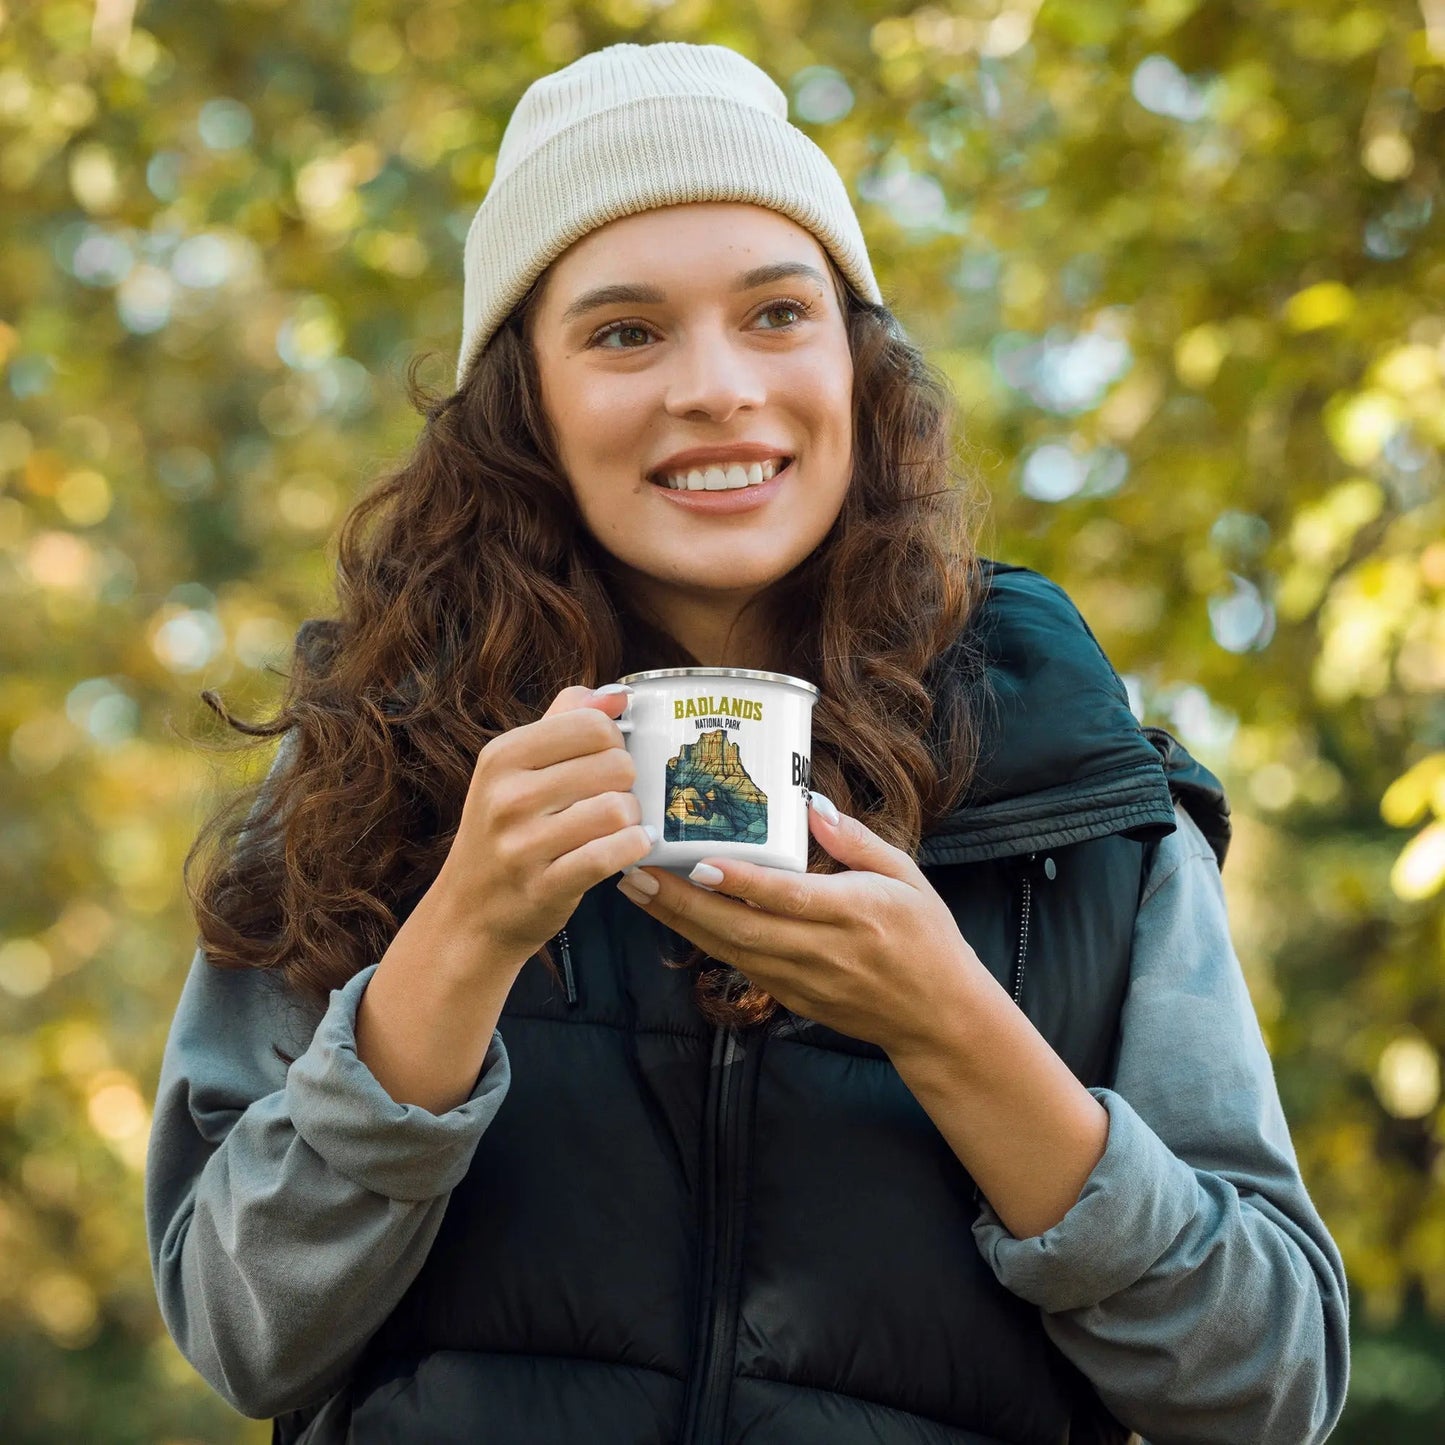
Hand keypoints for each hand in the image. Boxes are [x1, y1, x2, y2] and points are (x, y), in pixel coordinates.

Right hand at [432, 684, 653, 971]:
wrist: (470, 914)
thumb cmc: (504, 833)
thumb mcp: (514, 770)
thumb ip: (564, 721)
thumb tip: (617, 693)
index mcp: (502, 756)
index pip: (591, 724)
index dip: (614, 741)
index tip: (606, 760)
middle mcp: (507, 797)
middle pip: (614, 764)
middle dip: (627, 782)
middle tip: (614, 797)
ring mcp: (523, 845)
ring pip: (618, 808)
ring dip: (632, 818)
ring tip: (620, 825)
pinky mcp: (545, 886)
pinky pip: (612, 854)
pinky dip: (633, 848)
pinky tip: (630, 847)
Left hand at [615, 795, 981, 1055]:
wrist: (938, 1019)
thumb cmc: (927, 938)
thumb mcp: (907, 876)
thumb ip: (856, 839)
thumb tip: (809, 804)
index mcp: (854, 913)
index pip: (787, 897)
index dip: (740, 881)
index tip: (697, 861)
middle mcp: (822, 951)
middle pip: (740, 928)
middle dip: (681, 902)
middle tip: (636, 871)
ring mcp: (802, 981)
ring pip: (729, 950)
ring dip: (679, 921)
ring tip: (637, 888)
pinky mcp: (791, 999)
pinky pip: (740, 966)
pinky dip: (703, 941)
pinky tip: (673, 916)